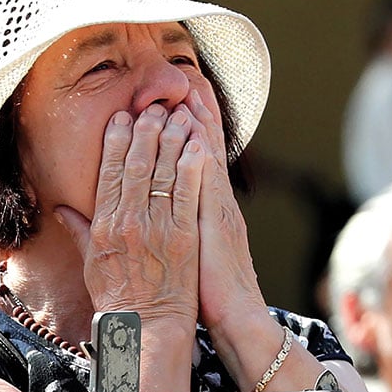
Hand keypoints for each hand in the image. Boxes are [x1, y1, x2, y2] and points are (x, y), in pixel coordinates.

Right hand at [56, 104, 204, 326]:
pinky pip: (188, 195)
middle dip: (146, 131)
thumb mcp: (90, 263)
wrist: (148, 328)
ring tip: (179, 115)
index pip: (110, 174)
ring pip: (164, 174)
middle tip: (154, 106)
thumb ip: (79, 230)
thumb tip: (61, 207)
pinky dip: (192, 167)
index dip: (117, 142)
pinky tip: (197, 145)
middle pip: (137, 166)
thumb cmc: (119, 298)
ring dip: (172, 140)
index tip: (123, 118)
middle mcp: (128, 223)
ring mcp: (157, 229)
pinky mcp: (184, 237)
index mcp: (104, 226)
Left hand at [179, 89, 268, 334]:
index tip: (177, 97)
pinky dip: (202, 154)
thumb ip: (171, 229)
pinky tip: (195, 131)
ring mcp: (218, 209)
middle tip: (186, 74)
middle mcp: (215, 202)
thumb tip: (154, 216)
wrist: (237, 317)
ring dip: (199, 122)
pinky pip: (207, 181)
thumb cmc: (208, 291)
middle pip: (205, 146)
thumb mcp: (187, 253)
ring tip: (191, 87)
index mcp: (206, 208)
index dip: (188, 127)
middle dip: (196, 111)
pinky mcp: (217, 222)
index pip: (196, 159)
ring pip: (207, 156)